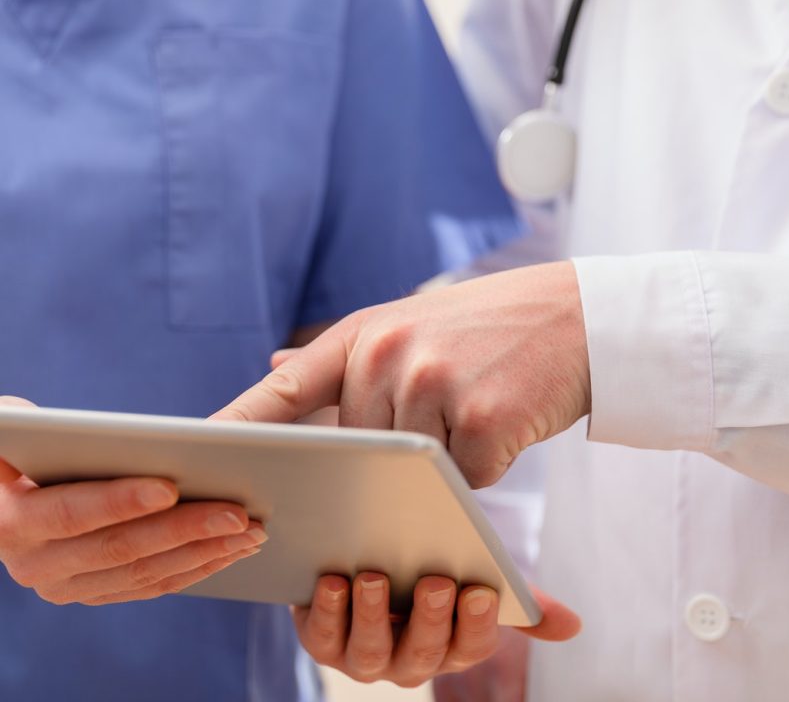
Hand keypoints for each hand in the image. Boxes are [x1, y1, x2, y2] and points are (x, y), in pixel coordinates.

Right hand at [0, 397, 268, 604]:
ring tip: (252, 529)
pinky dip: (198, 567)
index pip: (72, 513)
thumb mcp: (6, 428)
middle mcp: (36, 565)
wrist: (7, 499)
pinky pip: (154, 585)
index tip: (170, 486)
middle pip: (122, 548)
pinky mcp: (98, 591)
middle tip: (239, 513)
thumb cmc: (19, 447)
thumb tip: (30, 419)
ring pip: (146, 573)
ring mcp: (69, 585)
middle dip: (185, 529)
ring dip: (204, 552)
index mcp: (13, 522)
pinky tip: (234, 549)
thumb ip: (16, 424)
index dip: (121, 501)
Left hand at [214, 263, 589, 487]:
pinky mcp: (480, 420)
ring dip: (442, 460)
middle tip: (432, 428)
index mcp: (367, 330)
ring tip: (479, 407)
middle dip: (388, 458)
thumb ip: (351, 358)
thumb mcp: (414, 323)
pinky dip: (481, 467)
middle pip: (359, 449)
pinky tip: (505, 422)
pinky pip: (460, 481)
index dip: (241, 422)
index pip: (288, 386)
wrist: (580, 316)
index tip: (199, 451)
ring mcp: (433, 384)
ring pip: (409, 470)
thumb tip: (277, 367)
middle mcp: (390, 352)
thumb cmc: (493, 328)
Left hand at [295, 574, 579, 688]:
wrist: (369, 556)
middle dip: (430, 618)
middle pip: (423, 651)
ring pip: (370, 651)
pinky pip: (322, 636)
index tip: (482, 590)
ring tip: (375, 578)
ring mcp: (365, 655)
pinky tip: (332, 579)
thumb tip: (573, 626)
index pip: (473, 644)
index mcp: (453, 644)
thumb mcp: (475, 577)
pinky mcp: (323, 639)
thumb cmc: (430, 569)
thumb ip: (519, 602)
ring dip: (371, 616)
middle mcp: (411, 660)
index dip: (478, 622)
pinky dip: (326, 610)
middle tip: (436, 581)